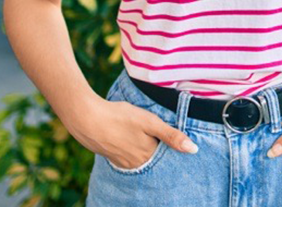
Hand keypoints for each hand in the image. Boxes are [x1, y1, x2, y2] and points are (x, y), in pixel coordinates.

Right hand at [72, 97, 198, 169]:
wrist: (87, 119)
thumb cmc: (120, 117)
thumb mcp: (149, 121)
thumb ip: (171, 135)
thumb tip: (193, 150)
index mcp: (148, 156)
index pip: (167, 156)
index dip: (172, 147)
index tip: (176, 140)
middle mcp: (136, 164)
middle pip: (154, 159)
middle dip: (160, 150)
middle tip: (160, 136)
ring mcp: (123, 162)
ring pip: (141, 158)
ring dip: (145, 149)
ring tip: (145, 136)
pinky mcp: (112, 157)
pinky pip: (129, 157)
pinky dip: (133, 149)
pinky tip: (130, 138)